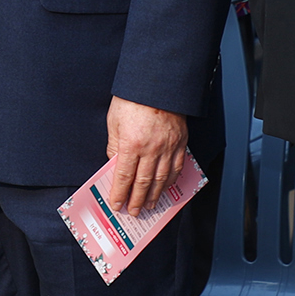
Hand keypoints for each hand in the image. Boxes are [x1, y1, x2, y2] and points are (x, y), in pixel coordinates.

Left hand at [106, 97, 188, 215]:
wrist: (157, 83)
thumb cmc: (132, 99)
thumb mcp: (114, 121)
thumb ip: (114, 145)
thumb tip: (114, 165)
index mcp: (131, 143)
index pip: (125, 176)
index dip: (120, 193)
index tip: (117, 204)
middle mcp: (151, 149)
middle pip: (143, 182)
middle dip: (137, 199)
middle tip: (133, 212)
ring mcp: (168, 147)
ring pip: (161, 179)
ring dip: (154, 195)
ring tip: (148, 204)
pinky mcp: (180, 143)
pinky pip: (176, 167)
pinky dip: (170, 181)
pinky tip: (165, 187)